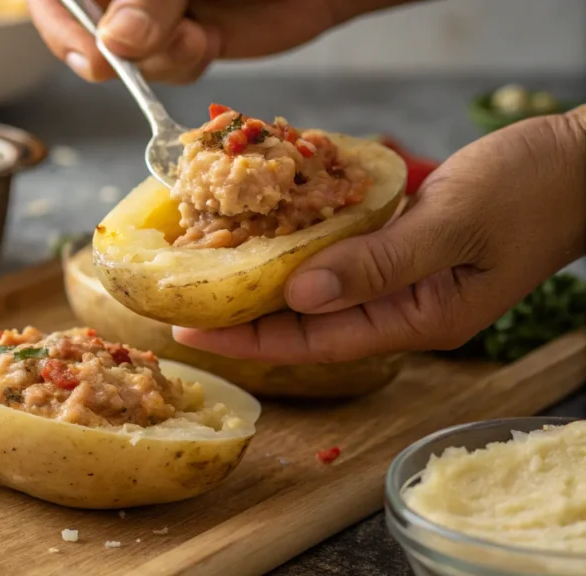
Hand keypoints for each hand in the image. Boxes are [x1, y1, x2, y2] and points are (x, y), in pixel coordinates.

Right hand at [29, 0, 412, 83]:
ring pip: (119, 55)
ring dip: (156, 58)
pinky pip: (159, 69)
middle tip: (145, 48)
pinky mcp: (179, 39)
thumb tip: (116, 41)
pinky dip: (181, 66)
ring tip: (198, 37)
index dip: (59, 22)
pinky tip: (209, 41)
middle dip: (113, 47)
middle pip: (82, 24)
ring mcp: (150, 12)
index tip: (91, 52)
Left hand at [173, 106, 585, 363]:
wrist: (579, 162)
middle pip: (306, 324)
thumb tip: (299, 294)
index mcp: (419, 320)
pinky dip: (298, 246)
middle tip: (179, 303)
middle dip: (242, 316)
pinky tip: (263, 234)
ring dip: (263, 282)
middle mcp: (402, 307)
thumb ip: (379, 262)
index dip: (248, 339)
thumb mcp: (455, 226)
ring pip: (316, 291)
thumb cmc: (534, 192)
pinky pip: (337, 256)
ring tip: (205, 271)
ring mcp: (401, 278)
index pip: (315, 343)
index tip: (191, 331)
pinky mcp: (401, 248)